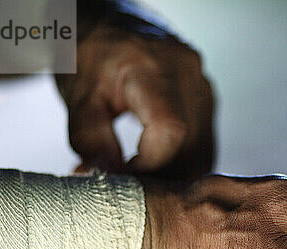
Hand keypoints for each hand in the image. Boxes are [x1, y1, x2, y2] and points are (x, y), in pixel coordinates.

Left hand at [56, 24, 213, 178]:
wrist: (109, 25)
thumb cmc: (90, 57)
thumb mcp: (79, 99)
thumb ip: (92, 141)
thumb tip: (109, 178)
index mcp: (153, 68)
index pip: (169, 131)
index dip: (150, 164)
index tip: (125, 176)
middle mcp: (188, 75)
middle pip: (190, 147)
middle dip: (160, 176)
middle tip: (131, 186)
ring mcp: (203, 86)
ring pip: (202, 151)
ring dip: (174, 174)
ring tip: (142, 177)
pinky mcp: (207, 99)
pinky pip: (204, 143)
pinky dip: (183, 162)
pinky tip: (158, 165)